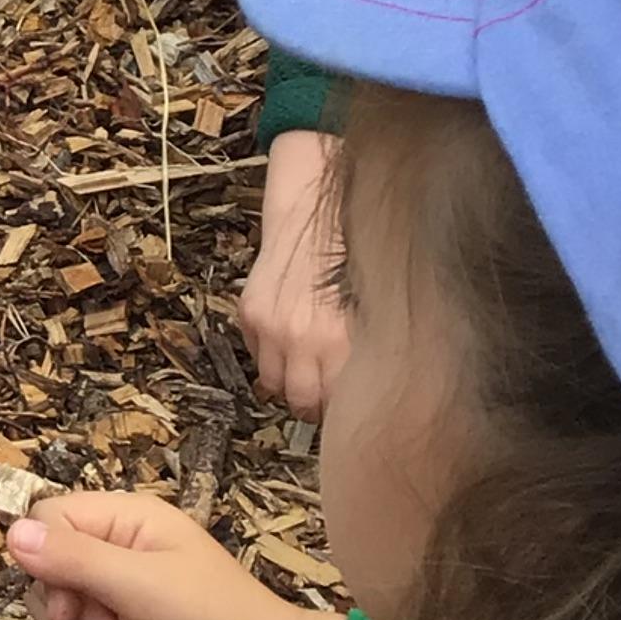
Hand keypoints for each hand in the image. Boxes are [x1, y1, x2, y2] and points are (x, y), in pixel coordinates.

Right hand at [6, 490, 346, 619]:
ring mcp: (119, 597)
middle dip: (65, 609)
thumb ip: (77, 560)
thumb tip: (12, 533)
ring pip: (54, 607)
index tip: (71, 602)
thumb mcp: (144, 589)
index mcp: (128, 521)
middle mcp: (119, 552)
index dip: (46, 561)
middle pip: (46, 568)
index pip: (50, 519)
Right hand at [240, 126, 350, 423]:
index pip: (337, 404)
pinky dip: (270, 354)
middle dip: (314, 403)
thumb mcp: (371, 308)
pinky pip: (255, 355)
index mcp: (342, 341)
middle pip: (302, 403)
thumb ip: (364, 351)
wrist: (312, 209)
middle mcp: (303, 339)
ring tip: (306, 366)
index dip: (345, 410)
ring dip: (289, 381)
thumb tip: (370, 392)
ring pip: (273, 384)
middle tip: (327, 392)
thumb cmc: (351, 259)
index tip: (352, 407)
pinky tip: (287, 337)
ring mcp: (271, 327)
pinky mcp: (249, 312)